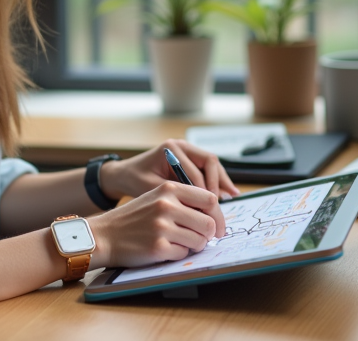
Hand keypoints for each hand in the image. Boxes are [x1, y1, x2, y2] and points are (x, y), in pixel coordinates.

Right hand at [88, 181, 224, 268]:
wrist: (105, 235)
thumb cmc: (134, 218)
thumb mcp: (156, 197)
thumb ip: (183, 201)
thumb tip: (214, 215)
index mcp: (168, 189)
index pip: (209, 199)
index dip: (218, 215)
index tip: (218, 226)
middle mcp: (166, 205)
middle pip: (208, 223)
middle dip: (207, 234)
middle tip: (199, 238)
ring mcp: (162, 226)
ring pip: (199, 241)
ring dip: (194, 246)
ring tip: (179, 243)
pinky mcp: (158, 247)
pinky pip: (184, 254)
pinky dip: (178, 254)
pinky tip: (165, 249)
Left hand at [98, 139, 239, 201]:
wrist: (124, 174)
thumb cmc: (134, 179)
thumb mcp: (150, 187)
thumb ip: (173, 193)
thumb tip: (196, 207)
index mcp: (171, 148)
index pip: (195, 170)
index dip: (204, 190)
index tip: (208, 209)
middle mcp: (182, 146)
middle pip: (210, 161)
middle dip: (218, 183)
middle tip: (221, 204)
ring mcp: (187, 152)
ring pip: (213, 165)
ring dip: (222, 181)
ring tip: (233, 197)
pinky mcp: (190, 161)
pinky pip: (208, 170)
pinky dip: (217, 181)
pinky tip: (227, 193)